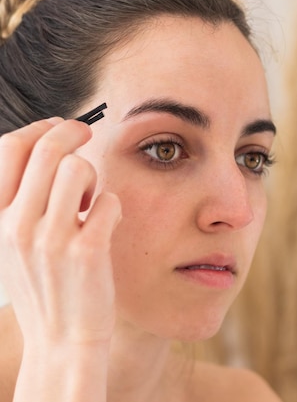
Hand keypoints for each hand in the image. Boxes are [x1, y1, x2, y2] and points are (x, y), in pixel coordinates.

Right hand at [0, 118, 120, 347]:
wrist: (62, 341)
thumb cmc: (45, 288)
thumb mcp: (14, 246)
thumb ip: (21, 203)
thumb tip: (45, 153)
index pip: (8, 149)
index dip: (38, 128)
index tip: (59, 127)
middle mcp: (18, 226)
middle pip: (46, 150)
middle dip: (72, 132)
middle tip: (88, 134)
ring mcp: (52, 240)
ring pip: (78, 169)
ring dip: (92, 176)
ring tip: (92, 200)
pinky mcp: (87, 252)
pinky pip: (109, 202)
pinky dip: (113, 207)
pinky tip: (108, 224)